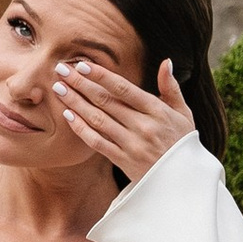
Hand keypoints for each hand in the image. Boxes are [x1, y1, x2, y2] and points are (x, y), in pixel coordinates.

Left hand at [55, 53, 196, 183]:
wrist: (183, 179)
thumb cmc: (182, 142)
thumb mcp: (183, 113)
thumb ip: (171, 88)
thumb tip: (166, 62)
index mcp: (157, 111)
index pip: (123, 89)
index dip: (101, 75)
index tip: (82, 64)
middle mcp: (143, 126)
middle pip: (106, 101)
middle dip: (81, 83)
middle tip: (61, 70)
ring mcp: (131, 144)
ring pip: (97, 119)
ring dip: (75, 102)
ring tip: (59, 88)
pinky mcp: (122, 160)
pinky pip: (96, 142)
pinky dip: (80, 128)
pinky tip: (68, 114)